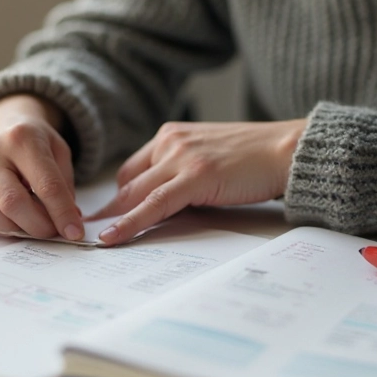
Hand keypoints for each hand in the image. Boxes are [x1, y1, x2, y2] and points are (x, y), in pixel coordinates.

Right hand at [0, 94, 82, 239]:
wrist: (2, 127)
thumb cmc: (35, 142)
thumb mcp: (59, 151)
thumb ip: (64, 185)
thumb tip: (69, 221)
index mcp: (22, 138)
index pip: (46, 184)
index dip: (62, 213)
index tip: (74, 232)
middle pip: (13, 202)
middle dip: (39, 226)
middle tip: (54, 231)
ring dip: (16, 228)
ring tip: (33, 224)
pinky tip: (13, 219)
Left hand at [89, 119, 306, 244]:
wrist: (287, 149)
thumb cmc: (256, 156)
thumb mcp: (210, 156)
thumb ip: (184, 170)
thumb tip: (165, 199)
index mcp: (172, 134)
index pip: (134, 170)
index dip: (118, 196)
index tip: (103, 215)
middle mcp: (170, 141)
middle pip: (129, 183)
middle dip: (110, 211)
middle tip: (88, 231)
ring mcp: (182, 158)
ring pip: (135, 194)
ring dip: (113, 220)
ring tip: (94, 242)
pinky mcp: (195, 176)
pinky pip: (153, 205)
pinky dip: (130, 223)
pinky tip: (114, 237)